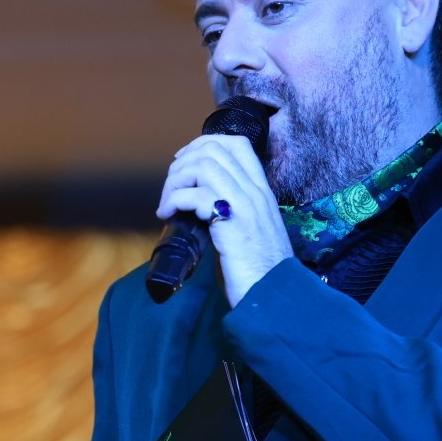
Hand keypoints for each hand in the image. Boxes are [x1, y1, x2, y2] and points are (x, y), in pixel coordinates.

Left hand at [157, 133, 288, 305]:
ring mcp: (245, 205)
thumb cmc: (258, 270)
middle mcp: (255, 191)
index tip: (184, 162)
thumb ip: (231, 212)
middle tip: (171, 189)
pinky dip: (174, 201)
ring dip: (175, 181)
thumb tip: (199, 207)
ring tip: (168, 204)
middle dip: (183, 163)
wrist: (273, 296)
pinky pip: (194, 195)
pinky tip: (168, 216)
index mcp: (261, 191)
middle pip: (214, 149)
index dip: (204, 144)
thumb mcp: (249, 231)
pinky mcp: (231, 223)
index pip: (237, 144)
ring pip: (202, 166)